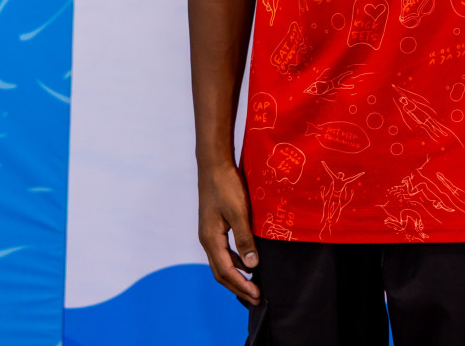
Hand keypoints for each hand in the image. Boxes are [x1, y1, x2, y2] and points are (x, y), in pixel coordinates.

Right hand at [197, 161, 260, 304]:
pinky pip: (224, 253)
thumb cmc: (226, 186)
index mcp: (211, 239)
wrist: (213, 166)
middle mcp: (207, 240)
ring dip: (236, 277)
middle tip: (256, 299)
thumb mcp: (239, 212)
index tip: (257, 296)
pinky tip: (248, 263)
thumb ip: (245, 238)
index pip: (226, 272)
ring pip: (221, 264)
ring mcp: (209, 234)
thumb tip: (252, 266)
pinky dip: (235, 263)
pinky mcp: (214, 228)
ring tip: (253, 286)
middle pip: (221, 273)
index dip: (242, 286)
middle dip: (238, 288)